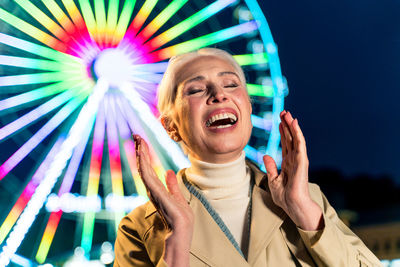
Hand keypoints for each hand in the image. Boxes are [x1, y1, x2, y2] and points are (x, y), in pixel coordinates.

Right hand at [134, 135, 193, 265]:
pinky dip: (144, 166)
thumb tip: (169, 172)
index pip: (149, 170)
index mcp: (158, 191)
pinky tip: (142, 155)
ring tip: (138, 140)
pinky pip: (149, 178)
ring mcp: (154, 195)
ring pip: (144, 171)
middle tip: (136, 135)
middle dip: (141, 151)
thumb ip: (173, 186)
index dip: (145, 156)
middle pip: (144, 168)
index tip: (142, 141)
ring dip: (141, 155)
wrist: (179, 240)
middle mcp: (153, 192)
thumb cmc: (180, 225)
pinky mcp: (158, 197)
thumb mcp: (179, 200)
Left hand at [263, 111, 322, 230]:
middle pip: (290, 138)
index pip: (285, 143)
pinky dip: (297, 133)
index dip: (282, 132)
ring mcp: (299, 160)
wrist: (293, 206)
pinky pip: (300, 144)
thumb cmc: (285, 197)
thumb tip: (266, 155)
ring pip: (295, 138)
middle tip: (283, 112)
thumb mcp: (273, 180)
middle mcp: (294, 159)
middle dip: (287, 125)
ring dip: (292, 126)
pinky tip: (294, 124)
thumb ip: (271, 167)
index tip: (279, 121)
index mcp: (288, 163)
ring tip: (288, 114)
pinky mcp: (302, 162)